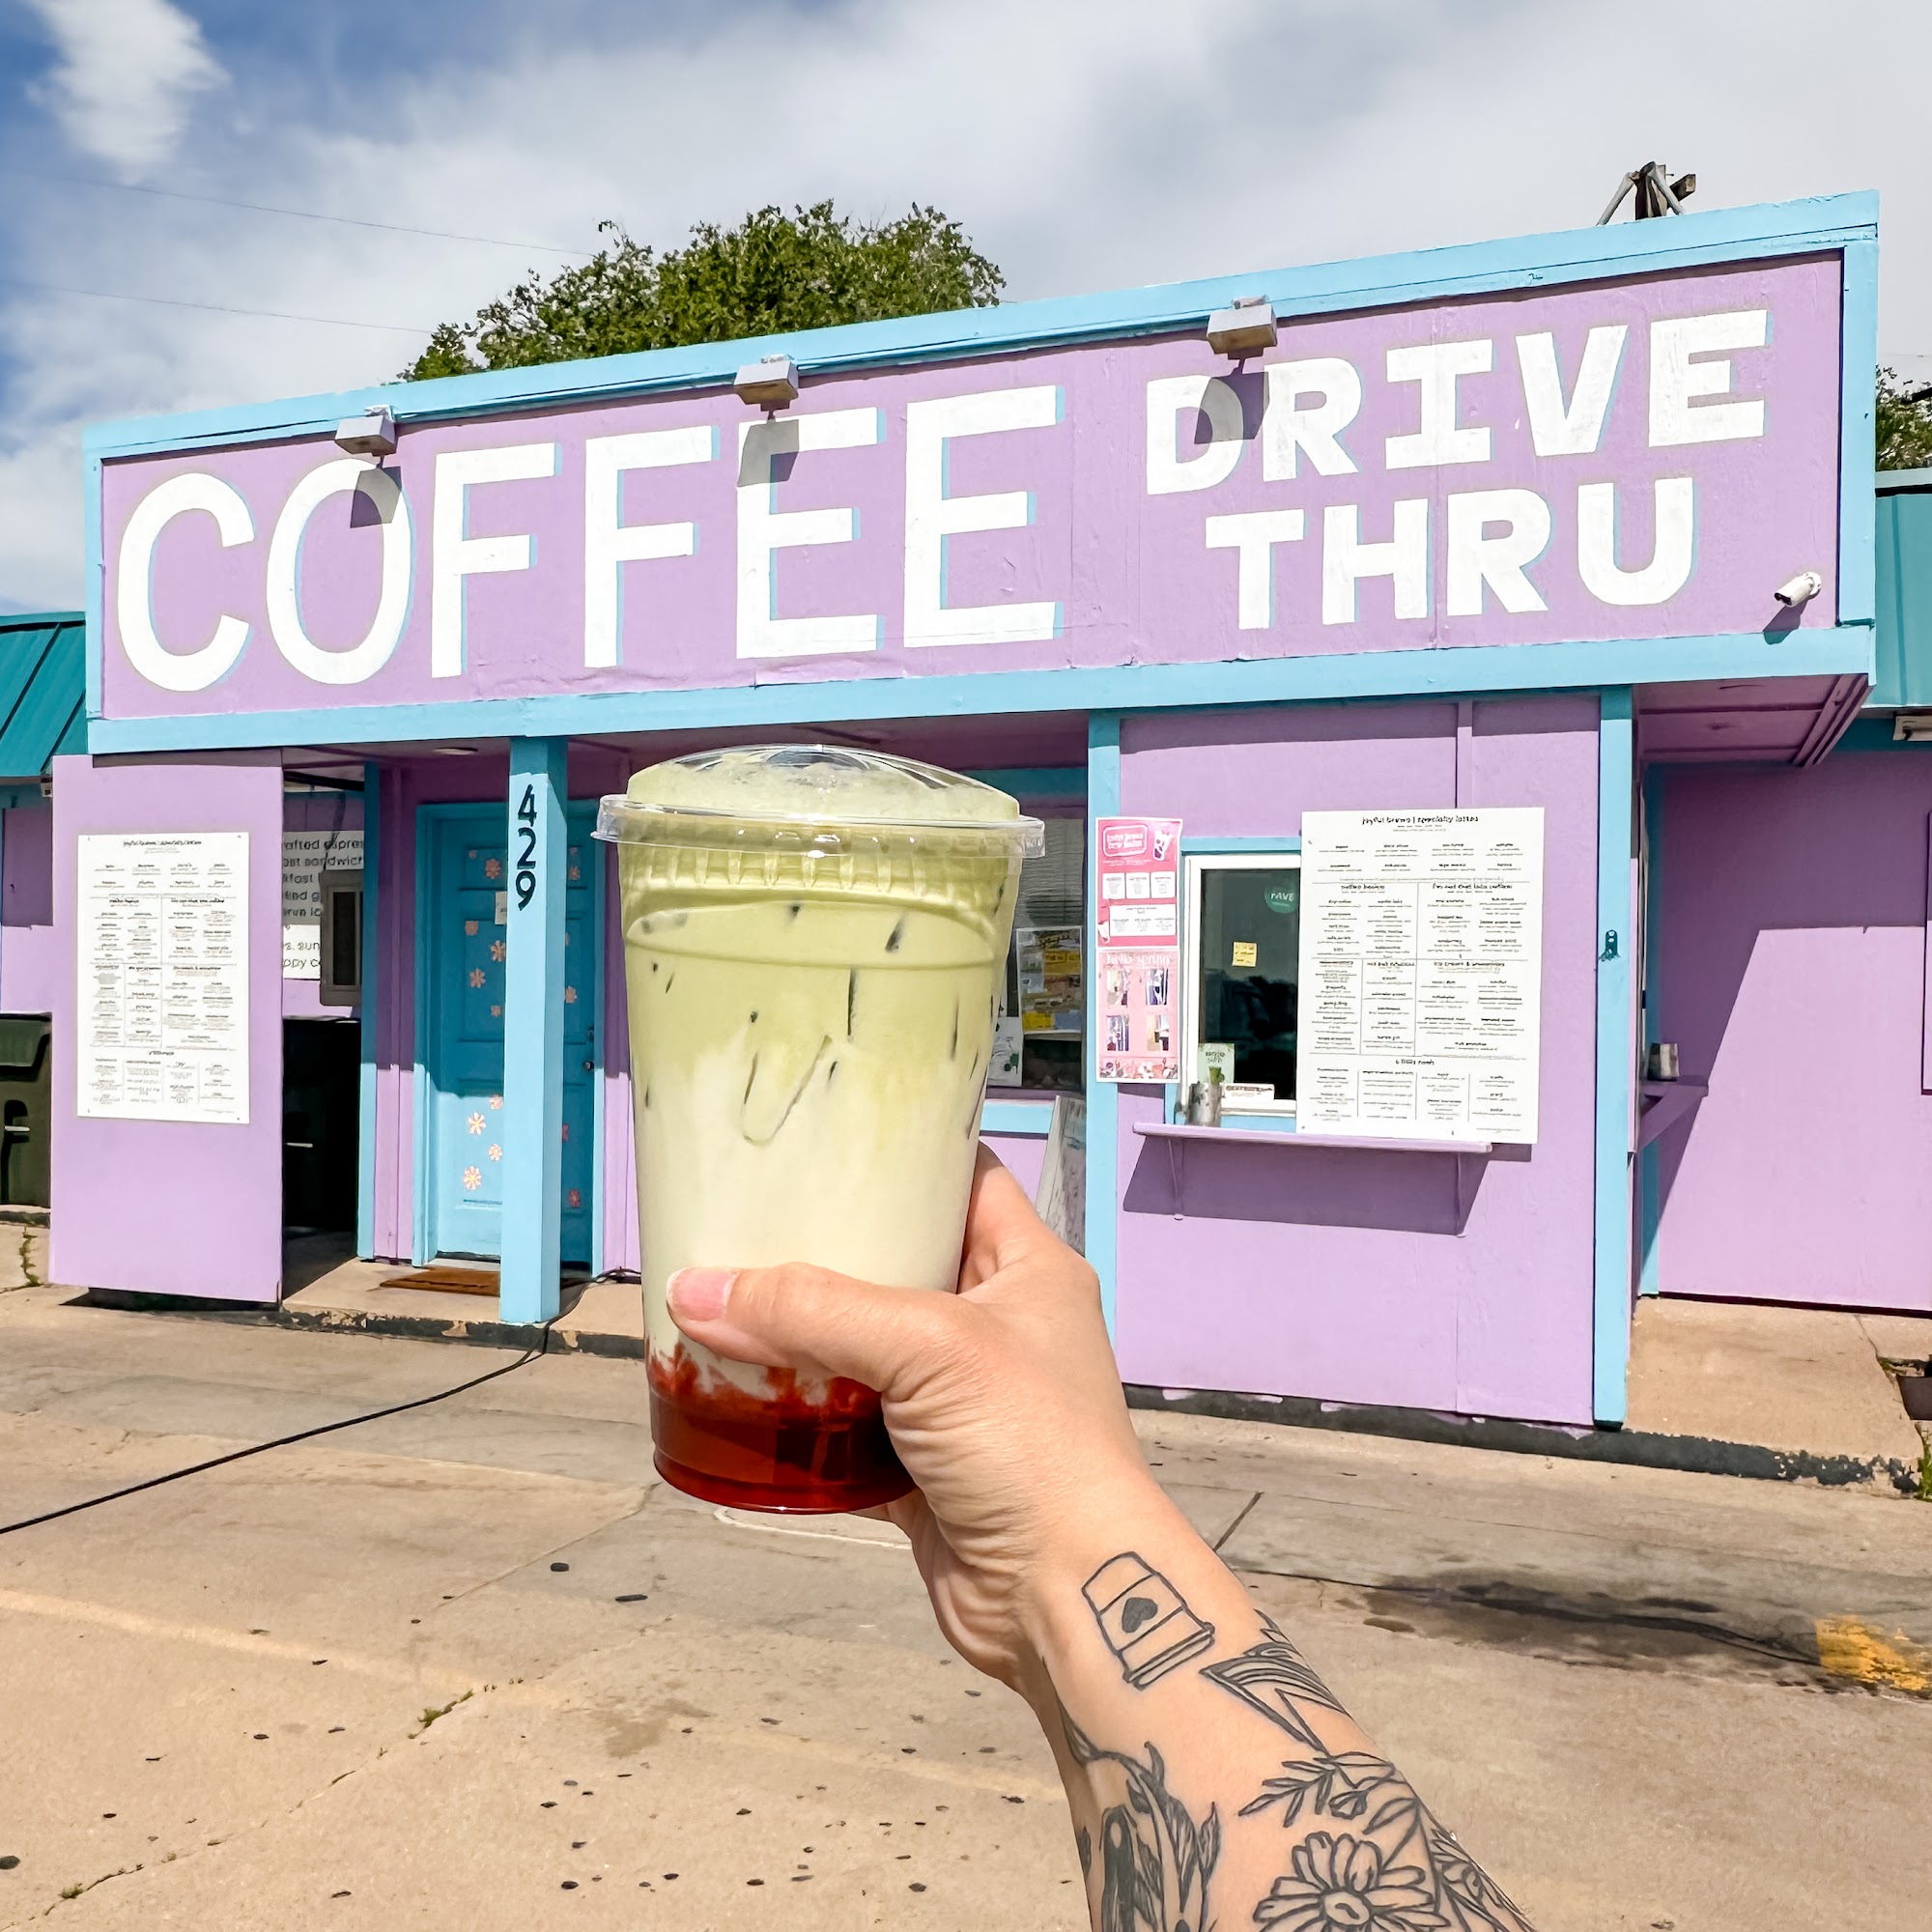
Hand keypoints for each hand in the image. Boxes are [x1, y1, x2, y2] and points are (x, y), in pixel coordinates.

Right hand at [666, 1146, 1189, 1691]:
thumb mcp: (926, 1347)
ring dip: (799, 1339)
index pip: (964, 1178)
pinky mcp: (923, 1469)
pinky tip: (736, 1396)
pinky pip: (846, 1428)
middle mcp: (997, 1325)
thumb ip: (811, 1310)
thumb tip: (693, 1289)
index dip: (902, 1153)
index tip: (820, 1134)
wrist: (1065, 1598)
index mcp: (1027, 1268)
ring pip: (863, 1349)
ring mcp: (960, 1401)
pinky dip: (798, 1419)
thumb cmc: (1030, 1446)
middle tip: (740, 1218)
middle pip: (898, 1263)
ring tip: (719, 1300)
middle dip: (823, 1249)